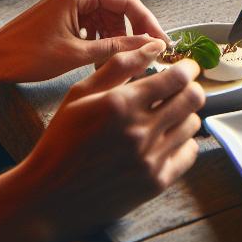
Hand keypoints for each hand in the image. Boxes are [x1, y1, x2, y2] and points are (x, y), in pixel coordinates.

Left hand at [0, 0, 167, 84]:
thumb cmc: (25, 55)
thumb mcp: (77, 54)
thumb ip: (117, 48)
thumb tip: (149, 46)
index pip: (128, 2)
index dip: (148, 23)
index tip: (161, 42)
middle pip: (119, 12)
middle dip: (132, 35)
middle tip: (146, 57)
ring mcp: (69, 5)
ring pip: (107, 22)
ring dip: (116, 42)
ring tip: (121, 65)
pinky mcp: (64, 18)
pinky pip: (92, 28)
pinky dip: (100, 44)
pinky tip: (100, 63)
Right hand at [16, 49, 203, 241]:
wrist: (49, 196)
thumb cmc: (61, 141)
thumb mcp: (79, 96)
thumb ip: (118, 67)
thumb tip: (153, 45)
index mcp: (120, 105)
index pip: (177, 78)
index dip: (187, 68)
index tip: (186, 67)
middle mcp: (139, 131)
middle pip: (193, 99)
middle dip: (190, 88)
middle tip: (180, 89)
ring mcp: (150, 159)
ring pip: (192, 125)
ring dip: (184, 115)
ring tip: (167, 116)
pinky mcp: (156, 183)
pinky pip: (189, 153)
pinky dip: (183, 143)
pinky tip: (166, 140)